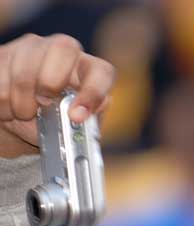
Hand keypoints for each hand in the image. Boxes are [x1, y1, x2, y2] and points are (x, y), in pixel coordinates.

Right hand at [0, 33, 114, 156]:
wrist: (25, 118)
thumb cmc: (57, 122)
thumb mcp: (75, 127)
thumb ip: (85, 123)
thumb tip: (84, 117)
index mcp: (90, 71)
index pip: (102, 72)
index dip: (92, 93)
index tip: (76, 117)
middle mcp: (65, 51)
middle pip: (63, 48)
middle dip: (49, 82)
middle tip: (42, 104)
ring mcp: (33, 47)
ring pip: (25, 67)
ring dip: (21, 101)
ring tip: (23, 113)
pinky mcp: (5, 53)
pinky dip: (3, 102)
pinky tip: (9, 107)